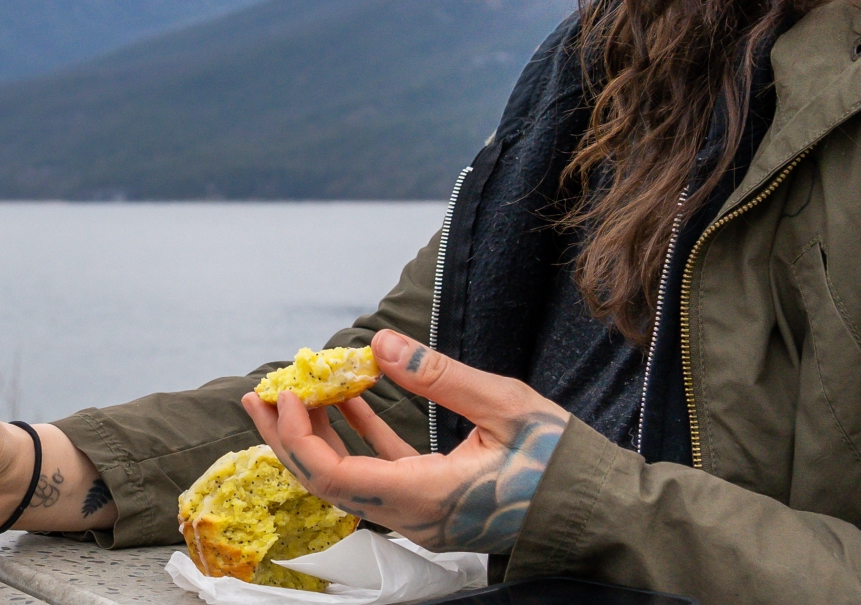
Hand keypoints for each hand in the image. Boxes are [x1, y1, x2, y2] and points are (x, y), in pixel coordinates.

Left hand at [239, 329, 568, 554]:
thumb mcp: (504, 405)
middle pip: (328, 482)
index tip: (284, 394)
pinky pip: (381, 473)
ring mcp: (422, 513)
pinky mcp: (434, 502)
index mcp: (426, 497)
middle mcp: (414, 515)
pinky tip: (349, 399)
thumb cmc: (561, 461)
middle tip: (260, 394)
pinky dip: (359, 438)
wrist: (600, 510)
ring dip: (319, 435)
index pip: (335, 478)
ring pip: (350, 478)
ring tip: (292, 392)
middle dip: (288, 437)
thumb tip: (378, 344)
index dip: (299, 437)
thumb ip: (440, 376)